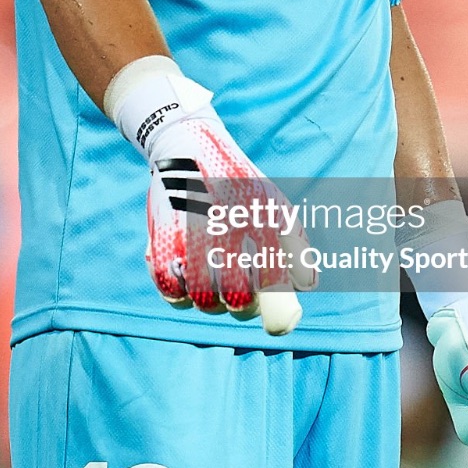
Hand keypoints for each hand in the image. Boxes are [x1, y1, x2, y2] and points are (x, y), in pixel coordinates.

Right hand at [106, 57, 314, 335]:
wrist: (188, 146)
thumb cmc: (238, 183)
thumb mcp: (274, 204)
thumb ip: (296, 246)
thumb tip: (308, 286)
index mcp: (259, 219)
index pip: (273, 285)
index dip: (277, 312)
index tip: (277, 321)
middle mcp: (226, 229)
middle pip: (237, 300)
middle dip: (243, 306)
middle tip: (243, 296)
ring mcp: (190, 235)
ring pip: (203, 300)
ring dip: (212, 302)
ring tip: (215, 286)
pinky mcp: (160, 240)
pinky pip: (170, 289)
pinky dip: (179, 295)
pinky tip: (188, 282)